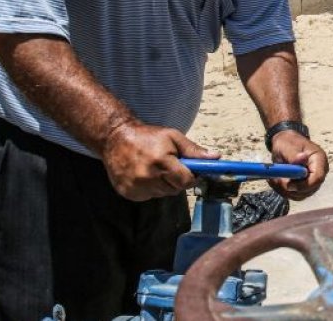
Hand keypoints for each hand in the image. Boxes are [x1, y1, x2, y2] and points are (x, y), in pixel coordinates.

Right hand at [100, 121, 219, 200]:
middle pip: (175, 189)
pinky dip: (151, 188)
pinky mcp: (128, 193)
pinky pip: (149, 196)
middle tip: (169, 166)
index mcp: (161, 162)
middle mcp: (148, 177)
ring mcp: (136, 187)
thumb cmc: (148, 136)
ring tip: (155, 168)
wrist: (115, 139)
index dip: (191, 176)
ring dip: (164, 184)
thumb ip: (194, 150)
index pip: (186, 181)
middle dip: (177, 179)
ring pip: (162, 194)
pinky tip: (144, 175)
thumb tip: (216, 158)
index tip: (189, 170)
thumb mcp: (173, 137)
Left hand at [268, 131, 328, 200]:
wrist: (286, 144)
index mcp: (319, 159)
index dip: (303, 184)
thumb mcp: (288, 146)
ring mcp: (313, 181)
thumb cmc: (288, 143)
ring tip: (273, 178)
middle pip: (309, 189)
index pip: (318, 178)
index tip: (287, 184)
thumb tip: (302, 158)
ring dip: (284, 191)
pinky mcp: (305, 187)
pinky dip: (283, 191)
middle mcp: (319, 172)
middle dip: (291, 188)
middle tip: (275, 180)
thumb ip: (294, 155)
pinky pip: (295, 195)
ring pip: (300, 195)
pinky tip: (276, 181)